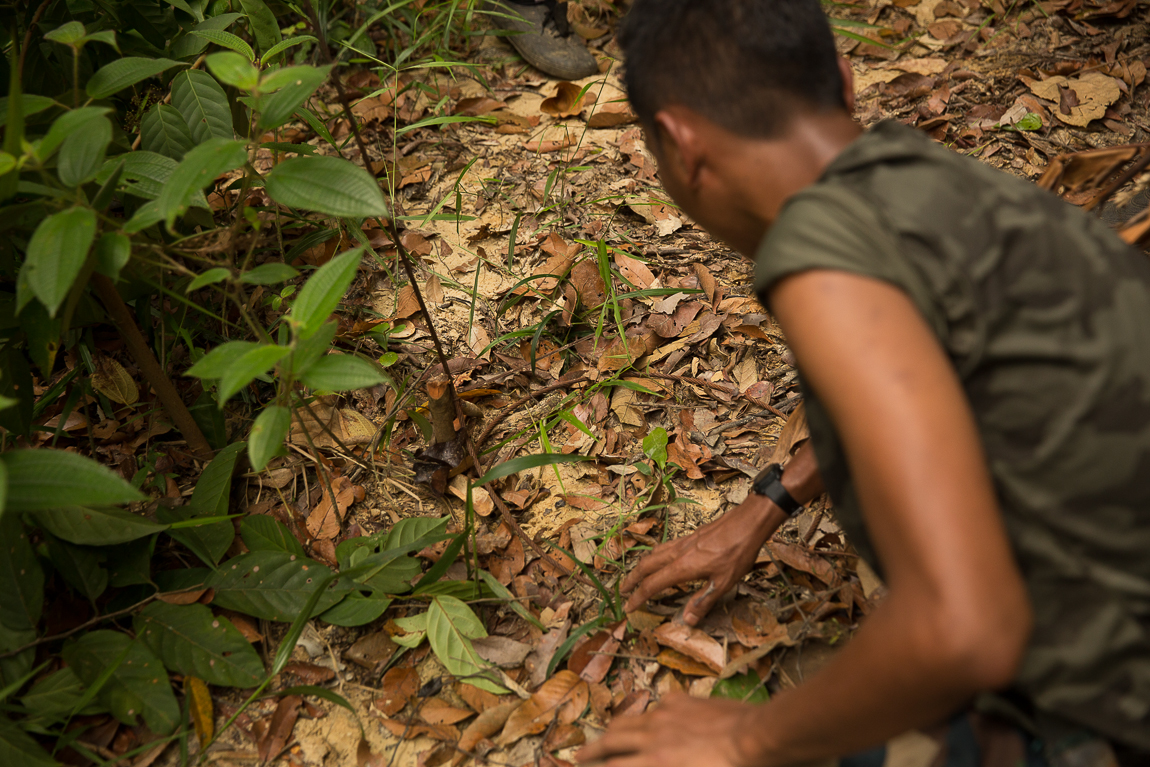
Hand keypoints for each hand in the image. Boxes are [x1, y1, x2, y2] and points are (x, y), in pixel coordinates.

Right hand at [576, 694, 758, 766]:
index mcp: (656, 763)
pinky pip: (658, 706)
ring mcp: (667, 714)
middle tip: (580, 755)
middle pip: (612, 739)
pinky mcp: (683, 701)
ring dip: (615, 730)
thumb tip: (647, 763)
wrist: (756, 738)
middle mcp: (654, 736)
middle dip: (592, 749)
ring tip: (607, 736)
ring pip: (630, 719)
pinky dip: (648, 716)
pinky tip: (653, 720)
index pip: (613, 766)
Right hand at [622, 495, 784, 624]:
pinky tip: (660, 558)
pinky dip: (653, 556)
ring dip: (640, 566)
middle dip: (632, 580)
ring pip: (653, 554)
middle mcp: (677, 553)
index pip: (652, 585)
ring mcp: (682, 543)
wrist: (746, 523)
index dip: (638, 598)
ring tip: (636, 575)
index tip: (628, 608)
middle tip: (623, 591)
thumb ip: (703, 601)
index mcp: (682, 567)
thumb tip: (686, 621)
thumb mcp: (724, 583)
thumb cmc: (737, 553)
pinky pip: (663, 547)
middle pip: (646, 566)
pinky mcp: (689, 537)